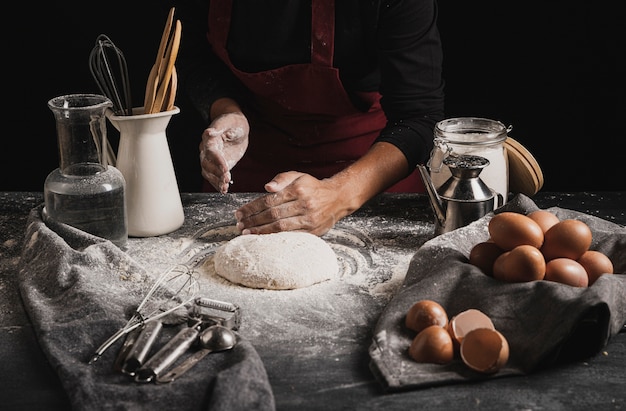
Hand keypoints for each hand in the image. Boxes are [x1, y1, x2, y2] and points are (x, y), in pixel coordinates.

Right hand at [199, 111, 248, 192]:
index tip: (226, 168)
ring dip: (216, 181)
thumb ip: (220, 128)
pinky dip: (218, 184)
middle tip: (226, 179)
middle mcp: (207, 149)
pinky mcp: (218, 165)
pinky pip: (214, 176)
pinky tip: (224, 189)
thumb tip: (209, 132)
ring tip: (224, 187)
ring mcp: (211, 159)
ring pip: (208, 172)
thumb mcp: (229, 122)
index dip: (217, 160)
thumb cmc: (233, 122)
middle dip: (216, 172)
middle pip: (207, 164)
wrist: (237, 127)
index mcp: (209, 138)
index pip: (211, 151)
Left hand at [234, 171, 351, 235]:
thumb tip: (267, 187)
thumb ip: (281, 179)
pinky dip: (275, 238)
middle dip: (253, 221)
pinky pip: (291, 236)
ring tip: (247, 233)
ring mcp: (309, 219)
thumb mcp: (298, 176)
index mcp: (298, 190)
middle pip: (273, 215)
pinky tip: (263, 239)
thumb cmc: (312, 187)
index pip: (269, 200)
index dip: (252, 207)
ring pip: (280, 227)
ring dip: (261, 231)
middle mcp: (304, 204)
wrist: (337, 198)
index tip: (239, 213)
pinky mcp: (313, 231)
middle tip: (239, 225)